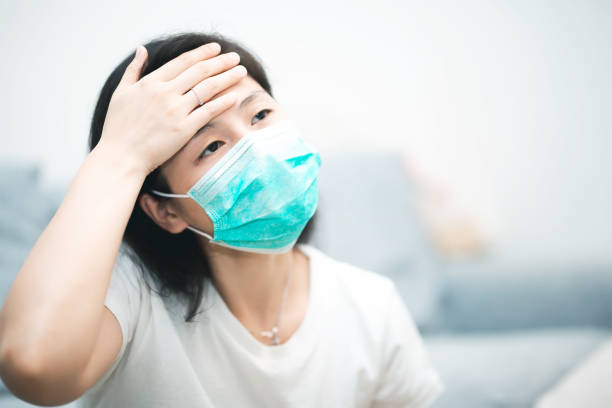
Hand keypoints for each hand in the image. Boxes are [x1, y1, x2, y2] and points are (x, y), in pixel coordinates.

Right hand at [97, 42, 246, 174]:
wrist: (121, 156)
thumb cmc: (118, 128)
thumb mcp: (121, 92)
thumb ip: (134, 69)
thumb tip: (142, 49)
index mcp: (151, 82)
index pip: (182, 62)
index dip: (202, 53)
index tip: (216, 48)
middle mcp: (165, 93)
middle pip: (199, 71)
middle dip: (220, 61)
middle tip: (235, 56)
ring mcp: (175, 110)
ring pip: (207, 88)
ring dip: (227, 77)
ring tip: (242, 71)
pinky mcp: (183, 129)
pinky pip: (208, 111)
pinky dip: (223, 102)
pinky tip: (235, 95)